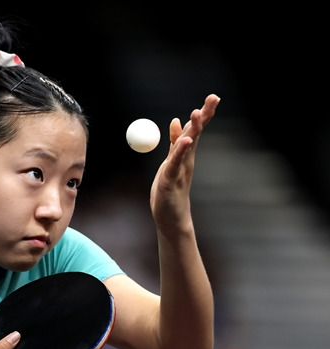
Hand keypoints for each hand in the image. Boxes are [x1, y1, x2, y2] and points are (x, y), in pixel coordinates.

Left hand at [150, 94, 219, 231]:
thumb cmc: (170, 190)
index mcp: (185, 154)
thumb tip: (176, 120)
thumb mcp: (171, 162)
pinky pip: (176, 162)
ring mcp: (179, 168)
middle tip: (214, 97)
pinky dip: (180, 151)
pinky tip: (185, 141)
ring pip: (187, 145)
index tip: (213, 97)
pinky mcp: (170, 179)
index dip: (203, 114)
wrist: (171, 217)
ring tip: (196, 113)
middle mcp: (186, 159)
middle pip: (195, 133)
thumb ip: (174, 143)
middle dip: (204, 115)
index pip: (195, 129)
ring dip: (192, 128)